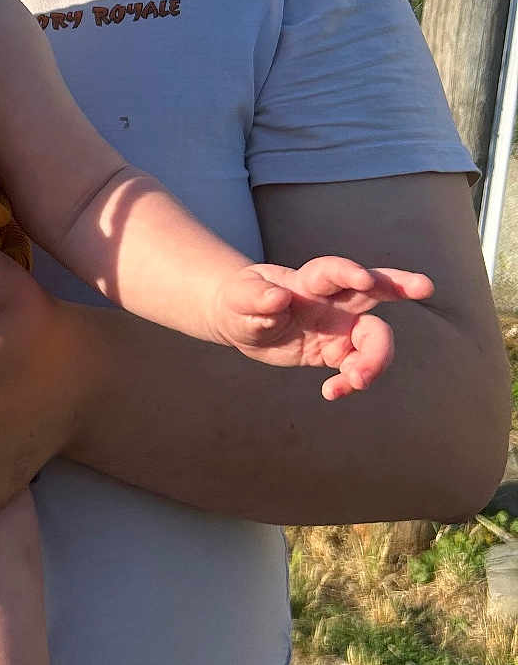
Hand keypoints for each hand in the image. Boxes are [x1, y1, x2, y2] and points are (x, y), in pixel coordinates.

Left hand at [212, 256, 434, 399]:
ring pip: (374, 337)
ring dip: (374, 359)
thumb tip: (277, 298)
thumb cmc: (241, 300)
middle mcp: (332, 300)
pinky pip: (356, 366)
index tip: (364, 278)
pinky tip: (332, 392)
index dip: (349, 272)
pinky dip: (350, 382)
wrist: (242, 321)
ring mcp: (340, 325)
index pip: (331, 272)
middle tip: (425, 286)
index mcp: (308, 281)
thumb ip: (255, 297)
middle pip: (374, 289)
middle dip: (401, 284)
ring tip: (355, 380)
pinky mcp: (338, 351)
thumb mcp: (239, 297)